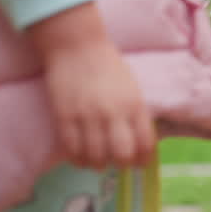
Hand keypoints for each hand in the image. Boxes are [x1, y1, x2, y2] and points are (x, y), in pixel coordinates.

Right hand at [30, 3, 155, 168]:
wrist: (78, 47)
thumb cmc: (109, 66)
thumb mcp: (132, 88)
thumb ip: (135, 112)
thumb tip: (140, 140)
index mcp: (135, 104)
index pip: (145, 141)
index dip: (144, 158)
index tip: (141, 164)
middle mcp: (113, 112)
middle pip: (122, 153)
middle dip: (122, 164)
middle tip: (118, 164)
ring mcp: (88, 115)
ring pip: (95, 155)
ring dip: (98, 164)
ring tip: (98, 163)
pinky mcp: (65, 116)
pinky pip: (71, 148)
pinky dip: (77, 158)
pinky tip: (81, 159)